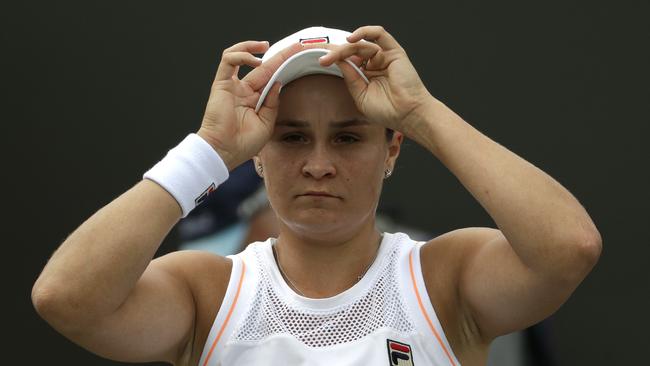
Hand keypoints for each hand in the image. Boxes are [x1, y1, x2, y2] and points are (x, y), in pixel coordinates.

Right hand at [197, 41, 303, 170]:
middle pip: (263, 66)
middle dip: (280, 55)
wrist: (224, 151)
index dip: (284, 66)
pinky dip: (241, 55)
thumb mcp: (266, 123)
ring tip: (266, 46)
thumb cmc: (243, 143)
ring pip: (240, 57)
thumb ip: (272, 103)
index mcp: (254, 100)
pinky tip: (255, 60)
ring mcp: (232, 86)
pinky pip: (228, 61)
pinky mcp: (221, 84)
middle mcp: (243, 90)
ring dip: (252, 47)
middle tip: (296, 46)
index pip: (271, 77)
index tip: (299, 58)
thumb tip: (278, 83)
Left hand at [319, 26, 433, 133]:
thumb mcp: (360, 95)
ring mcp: (385, 57)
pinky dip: (365, 32)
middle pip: (352, 52)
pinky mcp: (394, 52)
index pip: (349, 62)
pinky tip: (351, 39)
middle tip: (323, 60)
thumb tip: (339, 62)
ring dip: (345, 48)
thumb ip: (351, 78)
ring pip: (361, 44)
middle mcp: (376, 64)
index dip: (335, 59)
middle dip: (336, 54)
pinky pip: (379, 34)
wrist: (407, 114)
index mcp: (368, 75)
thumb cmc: (388, 111)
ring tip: (333, 56)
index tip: (320, 61)